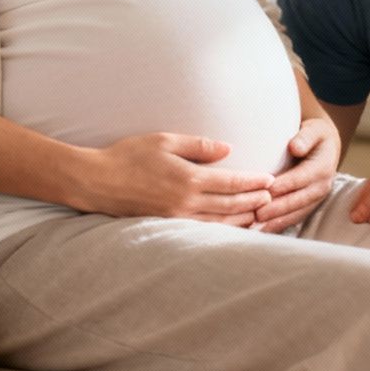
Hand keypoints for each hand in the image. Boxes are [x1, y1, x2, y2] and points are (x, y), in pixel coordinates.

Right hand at [75, 133, 274, 223]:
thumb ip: (198, 145)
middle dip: (254, 202)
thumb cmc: (128, 155)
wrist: (96, 181)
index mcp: (188, 179)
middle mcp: (186, 202)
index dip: (253, 183)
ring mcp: (177, 217)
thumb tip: (227, 149)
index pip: (230, 183)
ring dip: (242, 218)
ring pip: (219, 222)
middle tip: (272, 198)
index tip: (270, 181)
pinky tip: (230, 226)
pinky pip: (202, 229)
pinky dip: (221, 228)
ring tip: (259, 214)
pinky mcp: (167, 225)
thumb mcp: (164, 141)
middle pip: (230, 205)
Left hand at [254, 117, 340, 233]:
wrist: (326, 146)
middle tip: (257, 215)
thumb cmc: (314, 135)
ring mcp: (317, 199)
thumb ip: (305, 137)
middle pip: (298, 200)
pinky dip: (280, 225)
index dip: (284, 185)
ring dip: (278, 221)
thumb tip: (294, 147)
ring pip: (297, 213)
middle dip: (278, 209)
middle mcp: (322, 186)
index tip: (266, 190)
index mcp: (322, 167)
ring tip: (258, 228)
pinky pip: (295, 218)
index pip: (301, 178)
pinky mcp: (310, 206)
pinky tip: (264, 230)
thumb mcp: (314, 130)